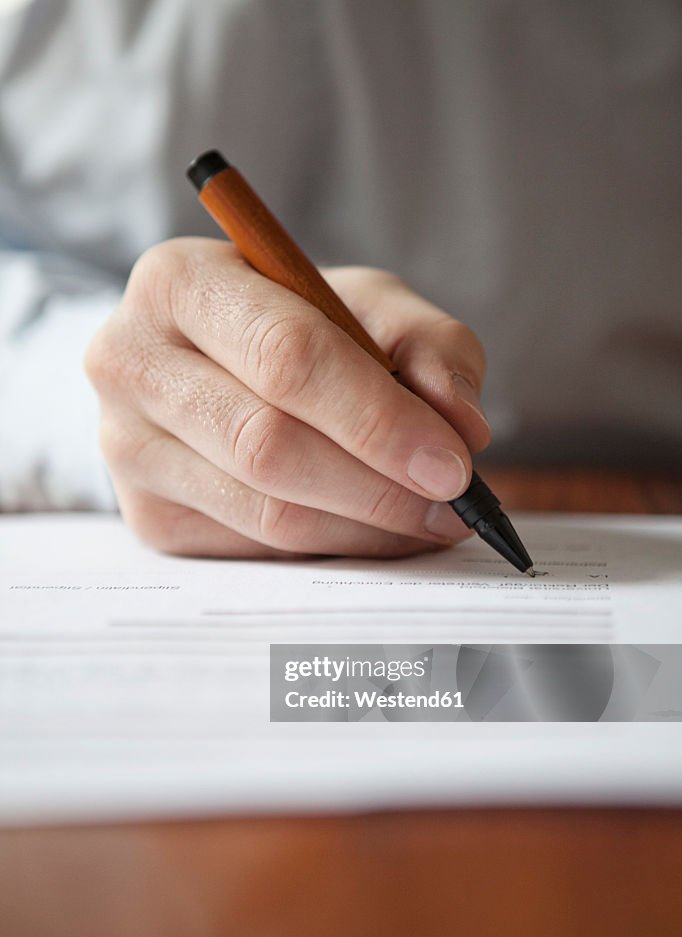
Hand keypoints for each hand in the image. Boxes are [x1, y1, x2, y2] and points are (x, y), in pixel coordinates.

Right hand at [85, 239, 489, 557]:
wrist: (209, 366)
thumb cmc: (295, 324)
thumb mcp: (366, 304)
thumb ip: (429, 346)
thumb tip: (462, 426)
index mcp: (178, 282)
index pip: (285, 356)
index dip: (378, 417)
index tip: (454, 465)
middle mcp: (129, 362)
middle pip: (268, 445)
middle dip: (378, 486)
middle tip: (454, 507)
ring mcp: (126, 448)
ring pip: (264, 513)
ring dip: (364, 530)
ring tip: (429, 521)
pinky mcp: (147, 516)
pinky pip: (256, 550)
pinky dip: (331, 549)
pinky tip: (374, 531)